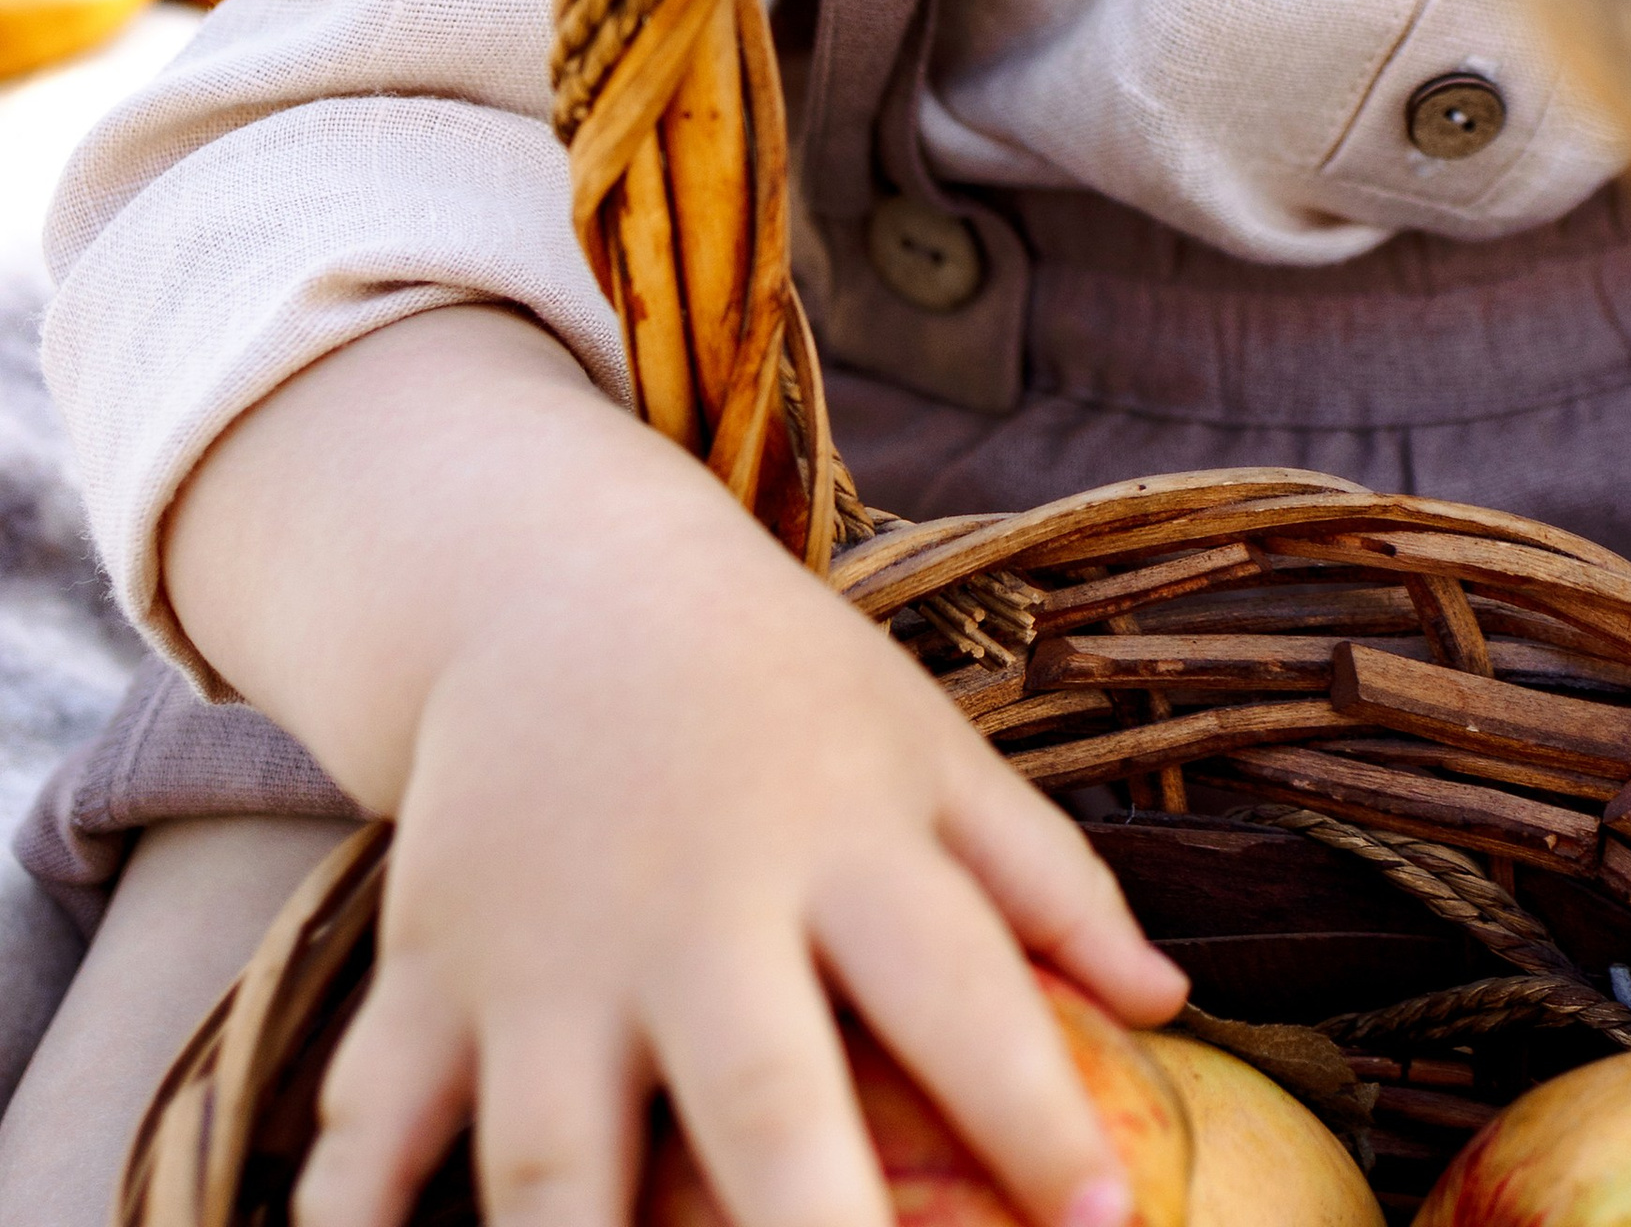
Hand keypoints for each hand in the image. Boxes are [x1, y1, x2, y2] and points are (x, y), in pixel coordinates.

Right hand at [169, 310, 1184, 1226]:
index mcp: (841, 841)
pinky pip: (371, 1125)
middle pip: (758, 1098)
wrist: (556, 578)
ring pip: (553, 1162)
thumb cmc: (778, 687)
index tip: (1106, 1224)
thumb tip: (1169, 1005)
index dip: (1034, 1115)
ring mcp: (547, 952)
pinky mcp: (429, 975)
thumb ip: (1043, 879)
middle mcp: (695, 907)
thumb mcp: (923, 746)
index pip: (959, 993)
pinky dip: (350, 1218)